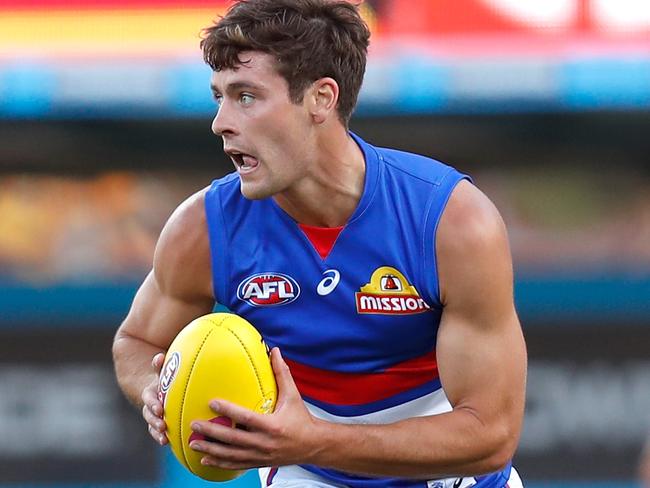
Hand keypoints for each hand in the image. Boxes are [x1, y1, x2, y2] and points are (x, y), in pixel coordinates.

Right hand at [141, 352, 167, 445]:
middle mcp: (149, 405)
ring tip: (164, 440)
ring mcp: (152, 415)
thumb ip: (158, 366)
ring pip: (152, 425)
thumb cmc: (162, 378)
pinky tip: (169, 444)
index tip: (159, 409)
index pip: (149, 399)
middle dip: (155, 421)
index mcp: (150, 393)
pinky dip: (161, 437)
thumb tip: (159, 356)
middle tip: (162, 426)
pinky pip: (158, 432)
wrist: (154, 388)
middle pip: (149, 415)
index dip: (153, 404)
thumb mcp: (160, 371)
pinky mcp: (157, 423)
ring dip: (157, 433)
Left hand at [189, 348, 323, 468]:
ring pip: (231, 455)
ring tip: (193, 444)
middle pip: (233, 439)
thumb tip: (274, 351)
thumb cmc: (302, 418)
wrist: (313, 445)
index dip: (228, 410)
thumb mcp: (293, 395)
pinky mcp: (258, 463)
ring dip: (210, 450)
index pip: (246, 418)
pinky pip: (236, 465)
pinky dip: (220, 463)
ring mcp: (260, 455)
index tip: (212, 402)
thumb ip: (282, 373)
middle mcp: (265, 443)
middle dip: (211, 433)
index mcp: (272, 426)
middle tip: (194, 425)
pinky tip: (205, 460)